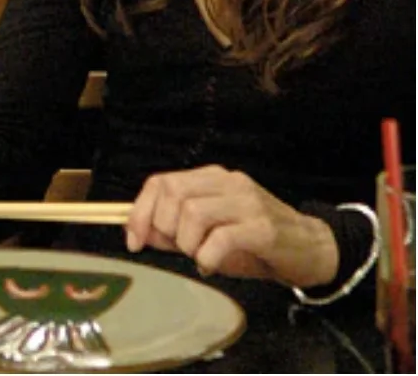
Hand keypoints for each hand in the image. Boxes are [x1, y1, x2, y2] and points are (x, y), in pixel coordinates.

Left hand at [124, 165, 339, 288]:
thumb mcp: (208, 235)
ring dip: (187, 243)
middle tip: (180, 250)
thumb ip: (174, 231)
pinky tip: (212, 266)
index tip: (134, 241)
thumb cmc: (254, 244)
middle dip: (163, 228)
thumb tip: (140, 234)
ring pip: (192, 213)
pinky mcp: (263, 227)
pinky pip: (220, 239)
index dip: (140, 212)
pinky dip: (207, 257)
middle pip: (172, 194)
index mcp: (210, 178)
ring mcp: (246, 202)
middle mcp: (227, 182)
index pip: (161, 182)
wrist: (311, 249)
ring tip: (200, 257)